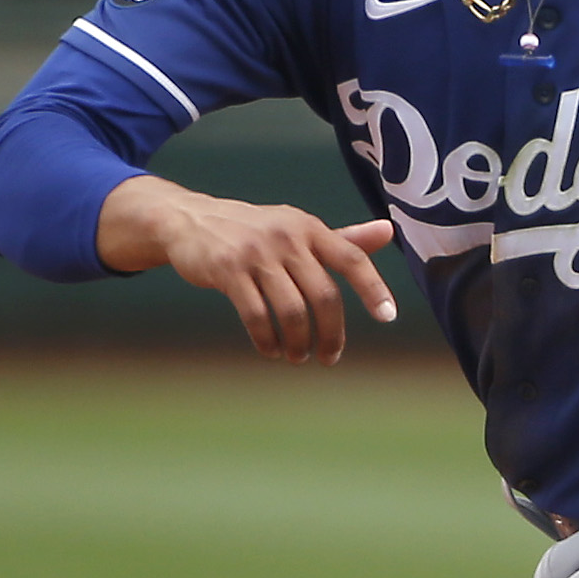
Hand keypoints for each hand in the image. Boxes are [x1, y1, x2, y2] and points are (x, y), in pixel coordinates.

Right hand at [97, 176, 399, 364]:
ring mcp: (256, 253)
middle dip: (331, 334)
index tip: (388, 317)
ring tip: (298, 356)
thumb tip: (388, 231)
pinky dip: (268, 340)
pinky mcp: (228, 271)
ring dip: (299, 343)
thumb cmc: (256, 230)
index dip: (373, 288)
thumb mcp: (299, 229)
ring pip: (292, 311)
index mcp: (310, 228)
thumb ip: (343, 238)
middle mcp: (287, 237)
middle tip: (329, 357)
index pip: (352, 258)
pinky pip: (257, 316)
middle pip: (324, 296)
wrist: (190, 220)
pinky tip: (271, 350)